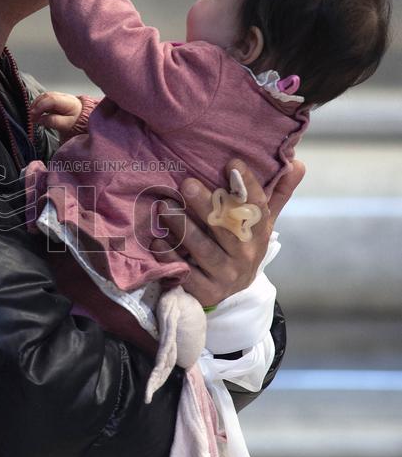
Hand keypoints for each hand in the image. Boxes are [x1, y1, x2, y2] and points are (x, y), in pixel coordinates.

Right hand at [29, 90, 82, 137]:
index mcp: (68, 102)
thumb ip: (54, 121)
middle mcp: (63, 96)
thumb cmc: (76, 123)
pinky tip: (36, 112)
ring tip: (32, 115)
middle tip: (30, 116)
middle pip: (46, 96)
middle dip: (36, 105)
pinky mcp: (55, 100)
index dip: (40, 106)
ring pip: (44, 96)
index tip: (33, 115)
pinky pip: (44, 99)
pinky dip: (38, 105)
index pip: (51, 100)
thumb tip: (41, 119)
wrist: (83, 120)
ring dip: (36, 104)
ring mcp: (59, 97)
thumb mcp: (67, 125)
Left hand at [150, 158, 304, 306]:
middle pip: (227, 228)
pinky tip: (158, 240)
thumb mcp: (261, 222)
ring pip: (204, 250)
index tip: (232, 163)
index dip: (247, 185)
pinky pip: (187, 274)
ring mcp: (226, 275)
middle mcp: (246, 255)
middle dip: (207, 205)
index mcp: (259, 234)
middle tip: (187, 183)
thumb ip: (276, 193)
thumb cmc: (242, 245)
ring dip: (183, 228)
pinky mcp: (206, 292)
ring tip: (165, 207)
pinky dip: (171, 257)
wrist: (233, 293)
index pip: (258, 208)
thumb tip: (298, 163)